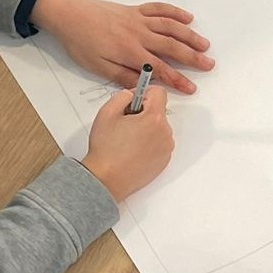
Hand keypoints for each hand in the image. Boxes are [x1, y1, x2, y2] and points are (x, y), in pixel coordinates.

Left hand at [30, 0, 212, 95]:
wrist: (70, 15)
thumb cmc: (82, 43)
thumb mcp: (99, 67)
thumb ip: (124, 76)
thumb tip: (144, 87)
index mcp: (130, 52)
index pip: (160, 69)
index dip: (177, 80)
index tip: (191, 88)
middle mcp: (140, 34)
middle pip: (172, 47)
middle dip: (193, 58)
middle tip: (209, 65)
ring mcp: (139, 20)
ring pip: (171, 27)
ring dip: (190, 36)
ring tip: (204, 45)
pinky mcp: (136, 10)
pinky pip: (160, 9)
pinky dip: (175, 13)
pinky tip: (187, 18)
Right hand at [82, 86, 172, 201]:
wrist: (106, 180)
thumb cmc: (106, 150)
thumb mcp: (107, 113)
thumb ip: (122, 96)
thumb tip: (131, 95)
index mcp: (154, 118)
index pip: (159, 93)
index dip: (143, 93)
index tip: (134, 101)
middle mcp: (165, 133)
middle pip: (158, 111)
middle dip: (143, 113)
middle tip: (124, 124)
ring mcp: (166, 149)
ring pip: (158, 128)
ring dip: (146, 129)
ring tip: (127, 140)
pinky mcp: (164, 161)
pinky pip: (159, 144)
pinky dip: (148, 143)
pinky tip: (132, 151)